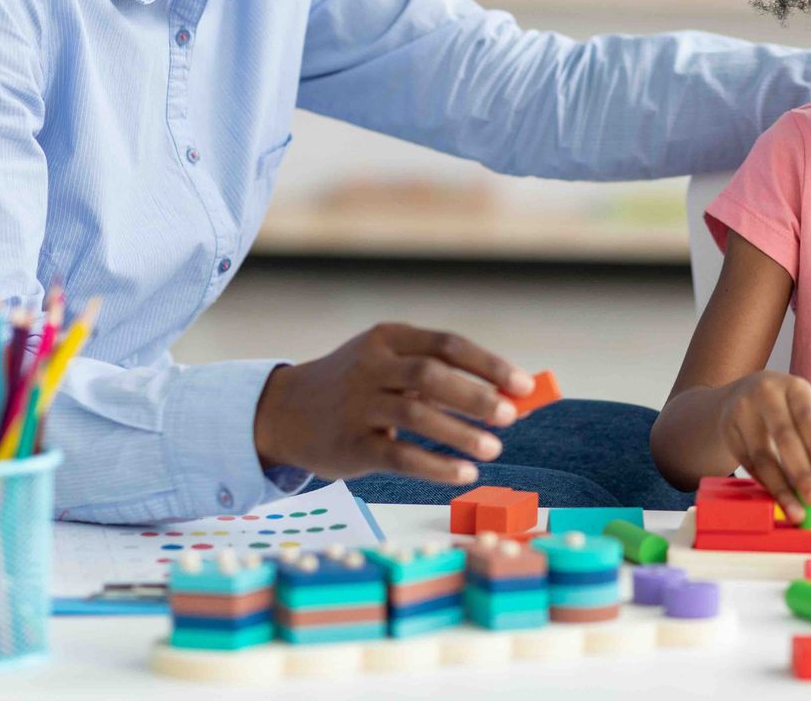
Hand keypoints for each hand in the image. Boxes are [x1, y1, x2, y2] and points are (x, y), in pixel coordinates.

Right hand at [253, 322, 533, 484]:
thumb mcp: (389, 365)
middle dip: (477, 396)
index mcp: (388, 338)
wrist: (285, 412)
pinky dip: (436, 465)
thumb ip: (440, 377)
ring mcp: (357, 404)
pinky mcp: (350, 444)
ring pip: (416, 414)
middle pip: (432, 375)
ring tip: (493, 449)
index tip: (525, 386)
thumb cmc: (356, 387)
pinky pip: (399, 455)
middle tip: (510, 416)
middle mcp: (371, 366)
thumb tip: (509, 398)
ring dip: (460, 433)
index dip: (489, 365)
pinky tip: (463, 473)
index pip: (447, 344)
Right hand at [715, 371, 810, 521]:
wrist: (742, 392)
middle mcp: (766, 394)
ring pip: (762, 456)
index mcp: (794, 388)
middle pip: (783, 436)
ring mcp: (742, 410)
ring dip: (781, 488)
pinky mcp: (727, 429)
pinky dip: (765, 484)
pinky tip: (778, 498)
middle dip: (800, 472)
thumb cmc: (785, 409)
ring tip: (796, 511)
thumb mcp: (801, 412)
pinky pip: (748, 463)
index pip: (807, 418)